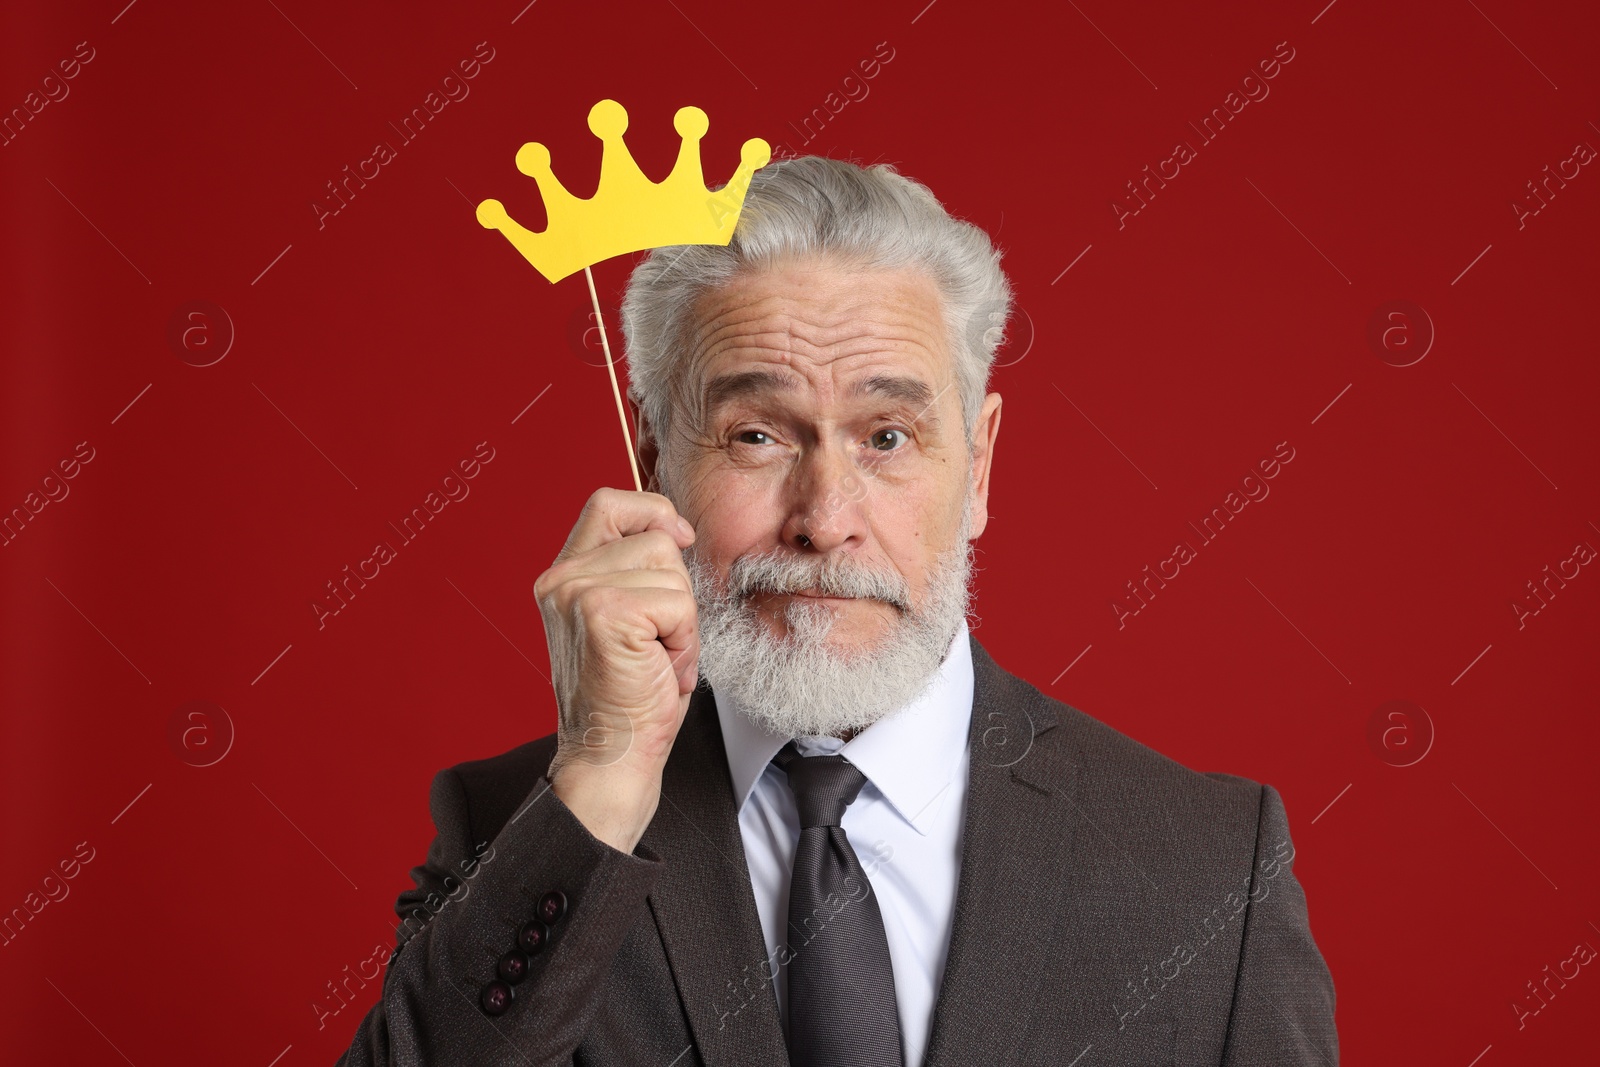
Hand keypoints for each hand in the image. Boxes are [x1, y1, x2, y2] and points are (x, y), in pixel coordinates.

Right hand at [534, 488, 698, 852]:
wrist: (610, 758)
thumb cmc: (628, 698)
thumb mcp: (627, 620)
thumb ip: (632, 571)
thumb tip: (673, 529)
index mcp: (563, 576)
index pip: (608, 503)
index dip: (651, 511)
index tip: (677, 539)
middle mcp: (561, 579)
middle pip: (653, 538)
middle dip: (675, 591)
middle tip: (655, 645)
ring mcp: (578, 592)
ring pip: (670, 569)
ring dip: (681, 620)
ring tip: (655, 659)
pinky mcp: (604, 613)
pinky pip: (678, 602)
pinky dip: (683, 640)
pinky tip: (658, 669)